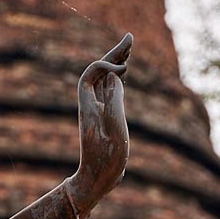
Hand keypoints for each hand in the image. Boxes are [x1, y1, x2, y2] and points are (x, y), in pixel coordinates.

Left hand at [73, 32, 130, 208]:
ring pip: (106, 81)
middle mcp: (91, 105)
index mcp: (89, 106)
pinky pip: (111, 92)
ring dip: (117, 64)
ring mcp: (98, 112)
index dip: (107, 64)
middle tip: (130, 37)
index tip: (125, 69)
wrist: (97, 181)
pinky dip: (119, 80)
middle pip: (100, 72)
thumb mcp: (115, 130)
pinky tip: (125, 73)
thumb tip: (116, 77)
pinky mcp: (106, 119)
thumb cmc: (106, 160)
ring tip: (129, 48)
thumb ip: (115, 101)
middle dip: (114, 54)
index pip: (92, 73)